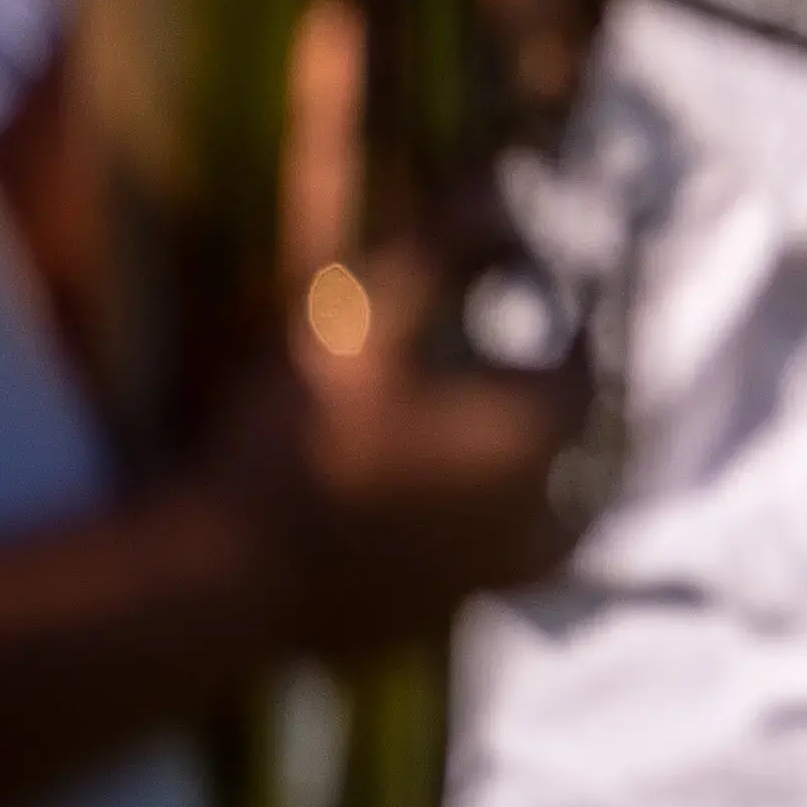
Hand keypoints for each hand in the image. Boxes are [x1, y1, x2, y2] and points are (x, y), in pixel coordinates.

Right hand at [218, 217, 604, 655]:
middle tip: (534, 383)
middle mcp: (532, 517)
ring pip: (545, 529)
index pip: (586, 375)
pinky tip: (430, 516)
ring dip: (533, 490)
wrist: (221, 577)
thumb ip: (442, 248)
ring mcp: (485, 580)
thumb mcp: (364, 318)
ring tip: (496, 457)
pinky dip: (476, 540)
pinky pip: (483, 574)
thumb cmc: (296, 433)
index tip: (562, 313)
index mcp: (530, 439)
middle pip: (579, 458)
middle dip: (560, 415)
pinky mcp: (433, 622)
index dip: (575, 337)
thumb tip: (501, 183)